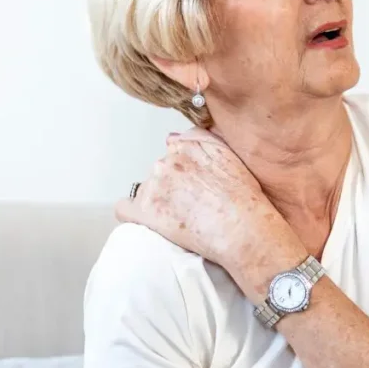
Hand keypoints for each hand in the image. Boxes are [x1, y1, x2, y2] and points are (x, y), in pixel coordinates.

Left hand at [116, 128, 296, 272]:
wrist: (242, 229)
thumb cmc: (244, 198)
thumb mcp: (230, 154)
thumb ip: (201, 138)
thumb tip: (173, 138)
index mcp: (186, 146)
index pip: (173, 151)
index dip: (183, 171)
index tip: (194, 185)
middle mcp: (167, 161)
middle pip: (160, 171)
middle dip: (172, 186)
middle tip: (192, 205)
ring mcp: (154, 186)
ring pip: (147, 190)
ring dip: (158, 201)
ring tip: (182, 218)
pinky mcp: (145, 212)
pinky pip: (124, 209)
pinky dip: (132, 214)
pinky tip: (147, 221)